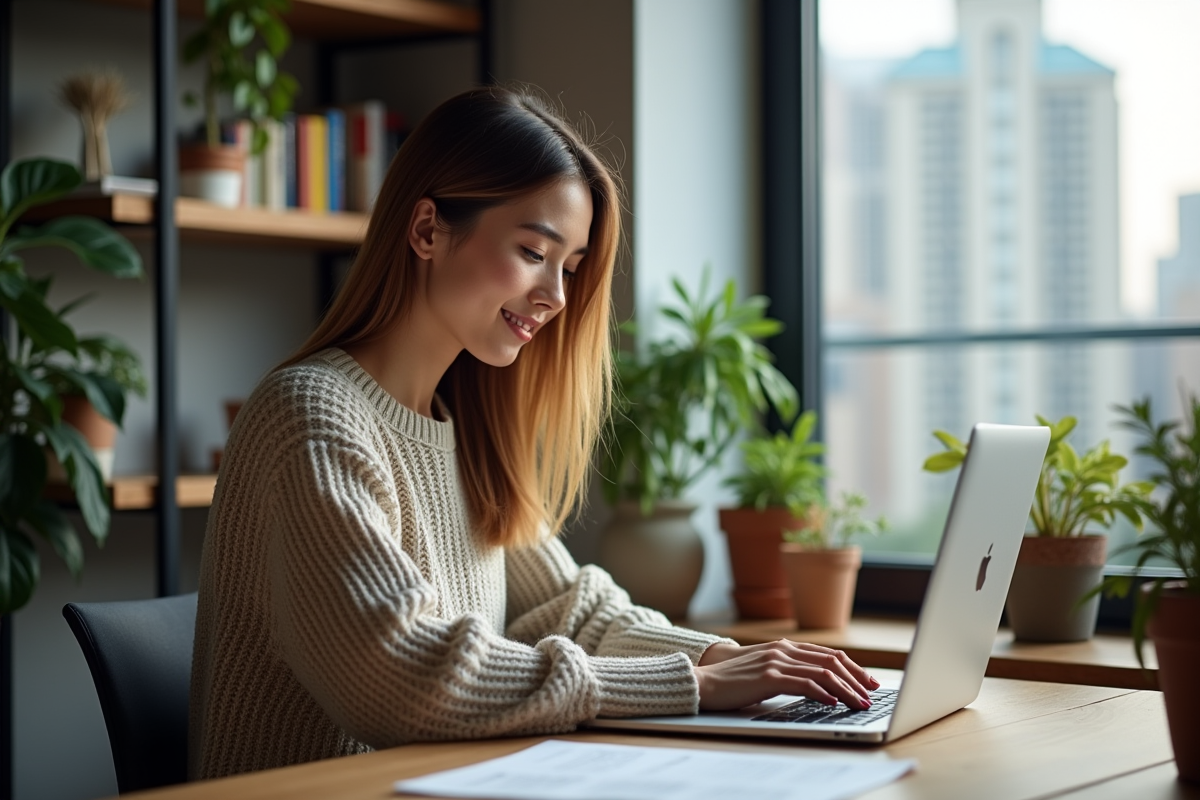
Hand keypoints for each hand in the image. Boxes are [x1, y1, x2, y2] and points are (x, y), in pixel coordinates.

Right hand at [694, 639, 879, 711]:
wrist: (705, 682)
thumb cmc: (735, 681)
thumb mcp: (766, 671)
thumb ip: (789, 672)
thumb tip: (818, 687)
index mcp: (784, 646)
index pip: (828, 654)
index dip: (853, 667)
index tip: (868, 681)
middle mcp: (783, 649)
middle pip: (831, 661)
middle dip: (856, 679)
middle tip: (871, 694)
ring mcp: (776, 661)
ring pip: (822, 672)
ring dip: (845, 689)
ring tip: (859, 703)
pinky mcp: (769, 676)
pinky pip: (804, 683)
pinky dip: (823, 693)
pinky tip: (832, 703)